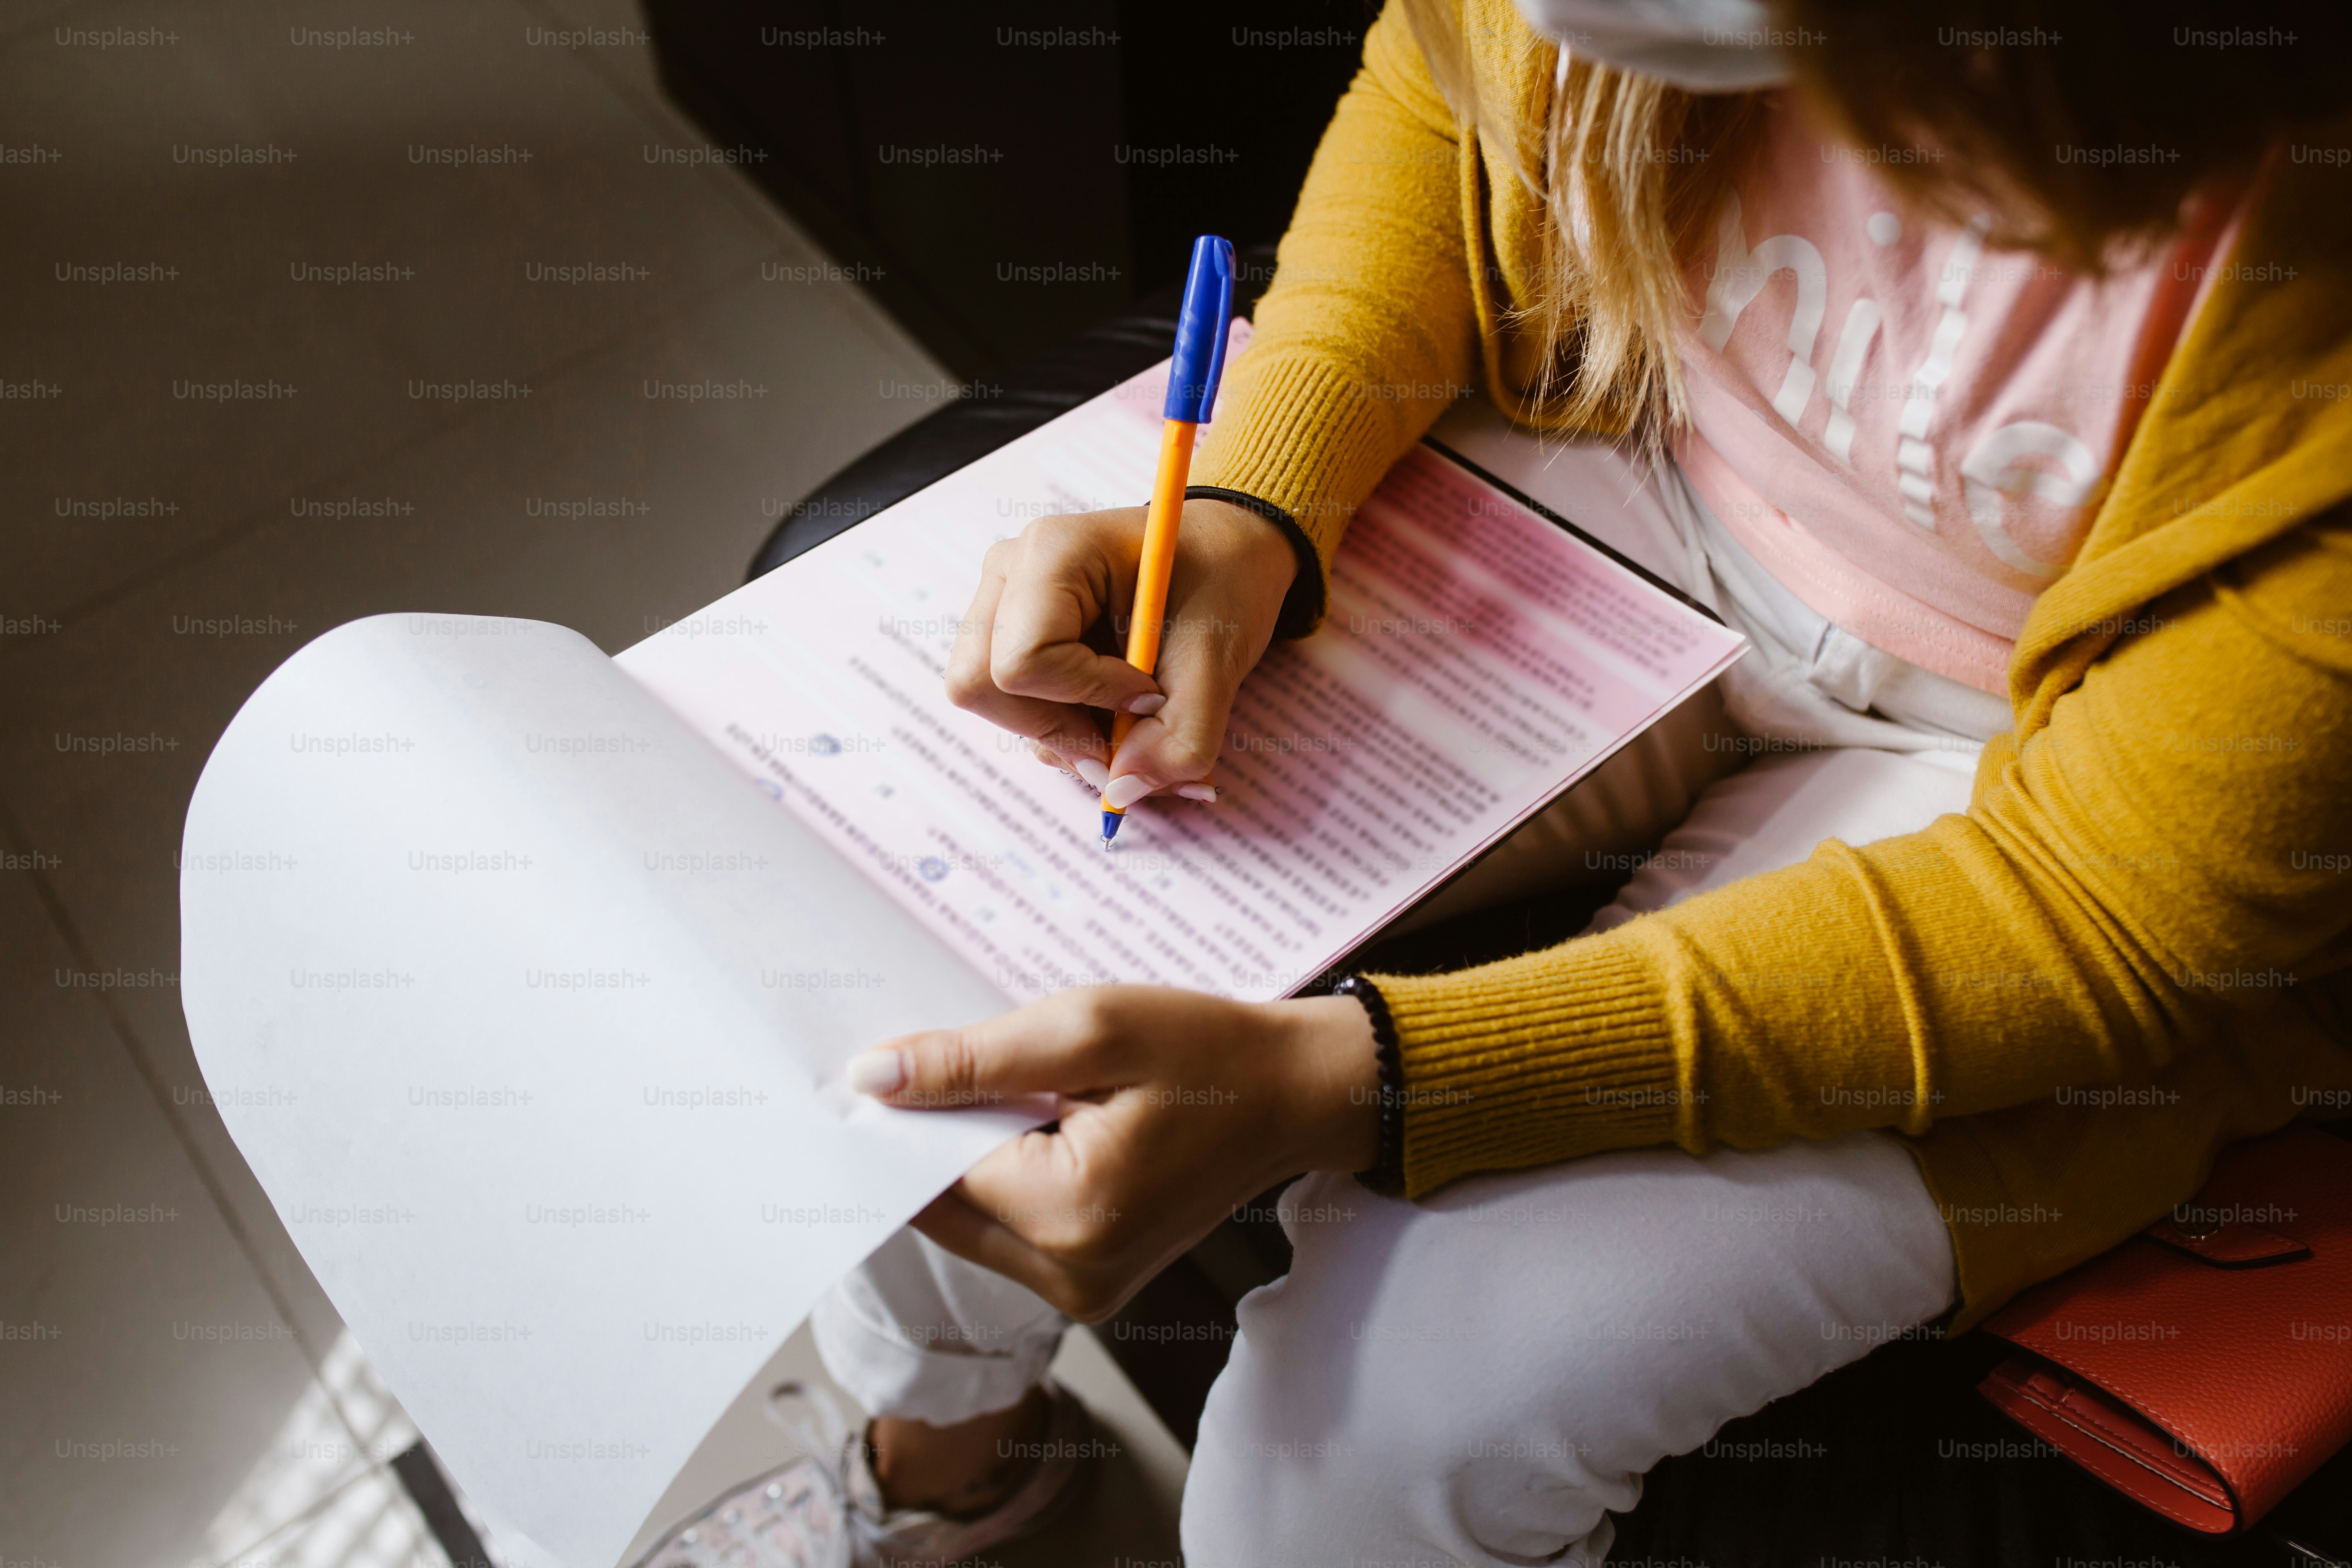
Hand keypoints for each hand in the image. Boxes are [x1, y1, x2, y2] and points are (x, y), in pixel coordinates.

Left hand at [847, 987, 1378, 1319]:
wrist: (1296, 1093)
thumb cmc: (1209, 1051)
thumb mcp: (1089, 1029)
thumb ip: (972, 1060)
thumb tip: (872, 1077)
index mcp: (1069, 1218)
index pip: (933, 1170)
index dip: (911, 1111)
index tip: (902, 1060)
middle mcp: (1069, 1277)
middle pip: (942, 1206)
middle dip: (937, 1137)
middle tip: (965, 1062)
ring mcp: (1082, 1291)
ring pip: (968, 1222)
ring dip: (972, 1157)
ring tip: (1025, 1088)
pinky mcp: (1090, 1284)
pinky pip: (1008, 1233)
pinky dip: (1004, 1178)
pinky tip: (1040, 1121)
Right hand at [943, 498, 1295, 806]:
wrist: (1225, 553)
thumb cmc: (1221, 579)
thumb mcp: (1220, 654)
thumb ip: (1181, 733)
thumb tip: (1122, 792)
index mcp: (1053, 554)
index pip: (1023, 662)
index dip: (1087, 698)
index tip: (1151, 694)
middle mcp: (1010, 573)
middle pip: (983, 687)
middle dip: (1061, 731)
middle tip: (1134, 738)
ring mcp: (1002, 604)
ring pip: (997, 705)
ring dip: (1071, 738)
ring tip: (1142, 726)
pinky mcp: (1012, 636)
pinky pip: (1017, 707)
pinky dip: (1070, 730)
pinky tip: (1121, 716)